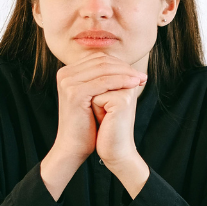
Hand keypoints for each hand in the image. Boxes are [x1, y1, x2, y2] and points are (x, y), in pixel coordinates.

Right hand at [41, 52, 144, 199]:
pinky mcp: (74, 92)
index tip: (137, 73)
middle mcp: (64, 74)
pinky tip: (133, 85)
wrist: (74, 146)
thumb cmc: (87, 124)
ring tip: (141, 80)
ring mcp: (67, 82)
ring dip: (126, 73)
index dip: (120, 64)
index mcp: (68, 72)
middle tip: (142, 76)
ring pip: (104, 70)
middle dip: (125, 67)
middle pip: (101, 62)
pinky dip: (121, 81)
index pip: (99, 59)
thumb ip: (102, 80)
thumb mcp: (94, 97)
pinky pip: (103, 82)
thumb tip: (124, 66)